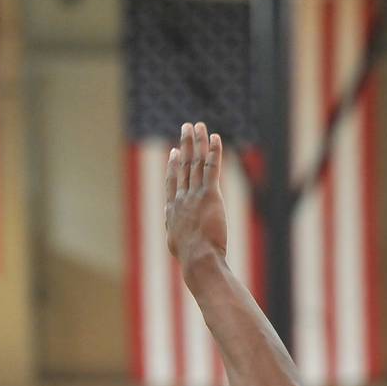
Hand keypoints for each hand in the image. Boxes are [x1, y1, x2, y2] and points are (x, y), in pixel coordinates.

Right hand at [165, 121, 227, 262]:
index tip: (175, 151)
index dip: (174, 164)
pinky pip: (212, 168)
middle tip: (186, 128)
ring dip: (198, 142)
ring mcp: (194, 195)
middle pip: (183, 165)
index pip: (172, 181)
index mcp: (172, 209)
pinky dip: (214, 152)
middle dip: (185, 144)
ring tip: (198, 126)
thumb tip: (170, 223)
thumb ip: (173, 228)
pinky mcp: (210, 195)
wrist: (199, 259)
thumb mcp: (175, 242)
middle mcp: (181, 197)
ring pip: (196, 162)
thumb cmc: (190, 257)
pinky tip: (215, 138)